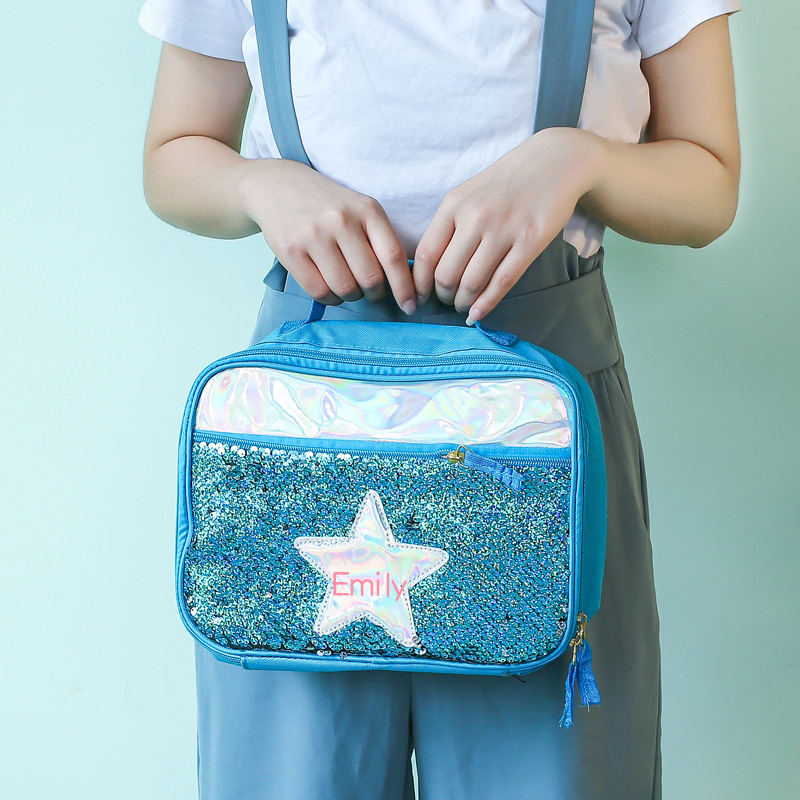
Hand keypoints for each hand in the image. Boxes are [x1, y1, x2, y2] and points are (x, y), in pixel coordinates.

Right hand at [242, 159, 416, 311]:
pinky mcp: (291, 250)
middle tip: (370, 292)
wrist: (276, 185)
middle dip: (375, 294)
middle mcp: (341, 220)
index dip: (405, 288)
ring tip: (345, 284)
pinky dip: (329, 298)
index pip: (393, 257)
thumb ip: (379, 240)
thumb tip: (404, 284)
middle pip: (370, 279)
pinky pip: (319, 291)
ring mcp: (314, 235)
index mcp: (367, 210)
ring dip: (350, 296)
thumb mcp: (359, 209)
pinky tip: (328, 285)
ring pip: (345, 288)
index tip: (411, 305)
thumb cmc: (326, 205)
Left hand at [412, 128, 603, 320]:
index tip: (421, 296)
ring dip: (464, 303)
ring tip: (464, 306)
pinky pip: (502, 281)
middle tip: (448, 302)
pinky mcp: (530, 241)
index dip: (420, 283)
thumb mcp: (469, 193)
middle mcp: (475, 217)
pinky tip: (479, 313)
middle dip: (443, 297)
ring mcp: (504, 229)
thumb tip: (430, 268)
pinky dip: (487, 303)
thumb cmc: (506, 182)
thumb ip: (449, 225)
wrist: (555, 160)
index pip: (426, 254)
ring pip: (472, 282)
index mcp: (454, 204)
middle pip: (446, 274)